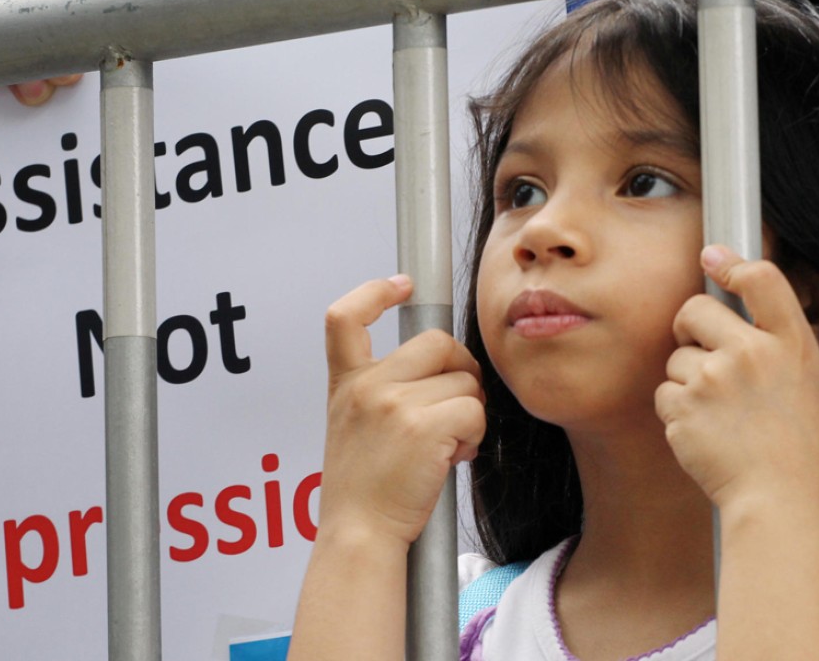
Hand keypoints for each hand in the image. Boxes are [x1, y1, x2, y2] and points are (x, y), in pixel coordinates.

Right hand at [318, 275, 485, 546]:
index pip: (343, 316)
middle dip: (460, 369)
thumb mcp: (350, 425)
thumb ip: (379, 390)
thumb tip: (440, 365)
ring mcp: (393, 403)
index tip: (401, 285)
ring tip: (446, 445)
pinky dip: (474, 436)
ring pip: (464, 382)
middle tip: (457, 404)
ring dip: (469, 412)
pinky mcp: (423, 427)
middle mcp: (366, 386)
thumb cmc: (363, 488)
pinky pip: (474, 411)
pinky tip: (453, 458)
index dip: (375, 292)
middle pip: (437, 342)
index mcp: (346, 383)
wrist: (358, 533)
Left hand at [655, 245, 818, 509]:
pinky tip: (706, 431)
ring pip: (674, 358)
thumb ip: (770, 342)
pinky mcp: (683, 406)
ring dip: (686, 380)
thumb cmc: (794, 443)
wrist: (779, 499)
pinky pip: (663, 393)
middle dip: (690, 329)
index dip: (732, 263)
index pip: (762, 281)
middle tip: (708, 361)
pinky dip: (677, 411)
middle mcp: (751, 354)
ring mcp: (713, 379)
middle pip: (692, 310)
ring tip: (720, 414)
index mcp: (790, 345)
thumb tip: (732, 307)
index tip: (713, 257)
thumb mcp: (802, 381)